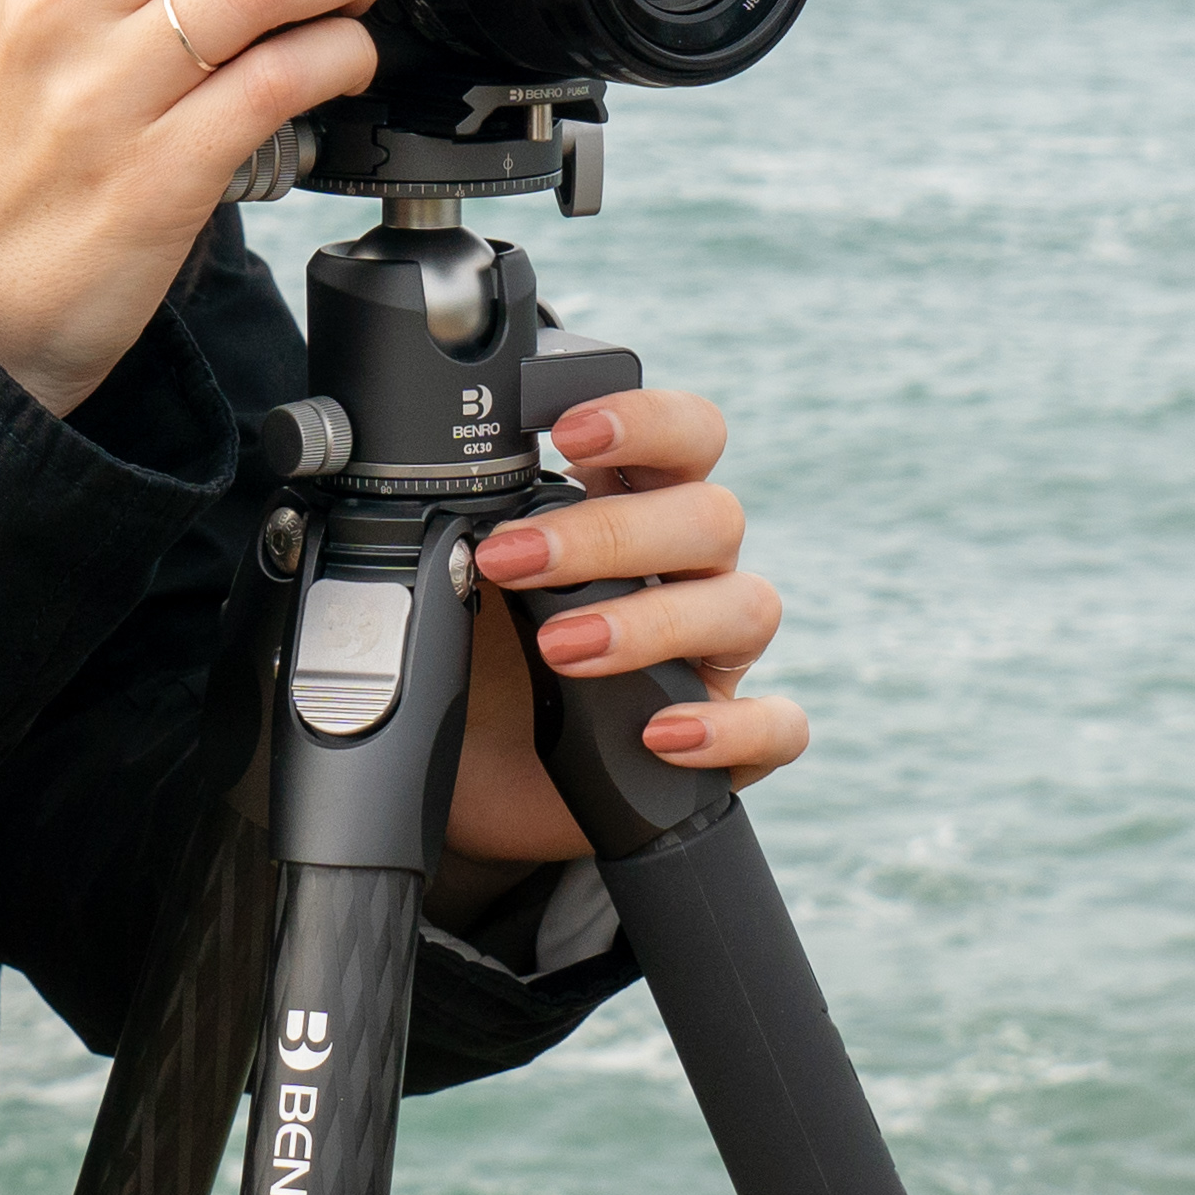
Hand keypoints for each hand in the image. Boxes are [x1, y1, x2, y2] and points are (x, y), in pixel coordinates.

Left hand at [437, 387, 809, 887]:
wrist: (472, 774)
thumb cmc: (477, 659)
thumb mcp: (459, 588)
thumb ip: (459, 538)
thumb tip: (418, 514)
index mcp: (635, 509)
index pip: (686, 435)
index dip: (645, 421)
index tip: (567, 432)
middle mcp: (689, 571)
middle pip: (711, 516)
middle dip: (609, 534)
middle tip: (509, 561)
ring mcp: (715, 655)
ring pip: (747, 608)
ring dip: (651, 622)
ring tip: (558, 650)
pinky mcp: (727, 741)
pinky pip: (777, 729)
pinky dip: (729, 729)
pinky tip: (659, 735)